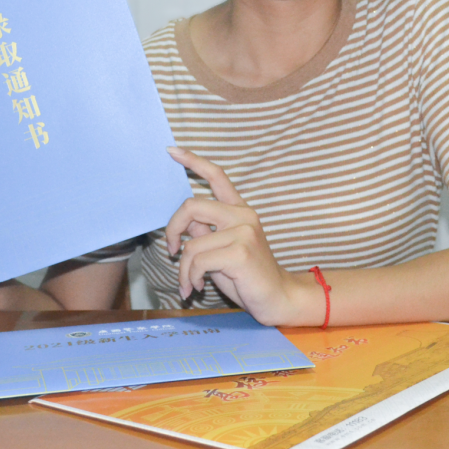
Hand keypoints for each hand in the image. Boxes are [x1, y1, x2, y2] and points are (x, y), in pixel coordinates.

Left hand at [164, 146, 317, 325]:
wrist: (277, 298)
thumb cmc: (247, 276)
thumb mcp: (221, 250)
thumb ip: (205, 232)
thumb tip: (182, 224)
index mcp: (239, 210)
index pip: (217, 176)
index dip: (193, 161)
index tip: (171, 150)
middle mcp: (243, 215)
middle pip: (191, 205)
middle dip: (172, 229)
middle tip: (172, 252)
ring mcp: (243, 231)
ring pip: (191, 243)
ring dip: (184, 269)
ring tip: (189, 283)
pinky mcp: (240, 251)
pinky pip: (198, 260)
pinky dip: (191, 277)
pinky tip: (198, 287)